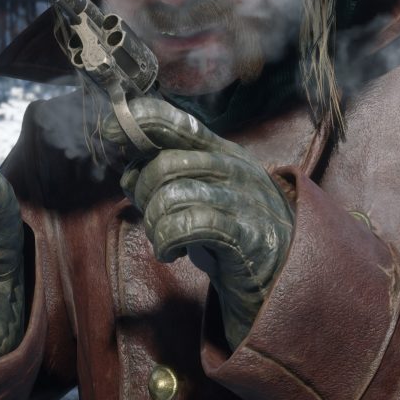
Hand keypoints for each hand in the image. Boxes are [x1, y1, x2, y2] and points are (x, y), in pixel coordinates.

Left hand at [102, 97, 293, 348]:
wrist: (289, 279)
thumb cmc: (236, 235)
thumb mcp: (203, 195)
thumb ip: (170, 177)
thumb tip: (127, 170)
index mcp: (221, 151)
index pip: (175, 120)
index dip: (137, 121)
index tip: (110, 134)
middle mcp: (233, 167)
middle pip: (164, 164)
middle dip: (142, 193)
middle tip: (150, 216)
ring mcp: (243, 199)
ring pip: (172, 194)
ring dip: (155, 223)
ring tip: (165, 241)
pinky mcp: (247, 234)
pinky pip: (190, 225)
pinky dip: (168, 240)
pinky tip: (172, 253)